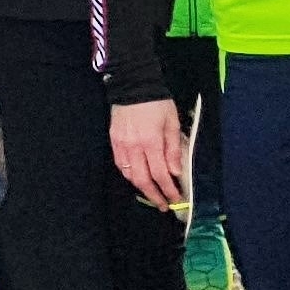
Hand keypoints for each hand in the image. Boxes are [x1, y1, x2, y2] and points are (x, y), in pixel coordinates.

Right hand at [109, 97, 187, 211]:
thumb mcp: (172, 122)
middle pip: (143, 180)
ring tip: (152, 194)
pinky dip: (129, 175)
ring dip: (141, 188)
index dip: (169, 189)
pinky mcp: (113, 141)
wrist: (132, 84)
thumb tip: (175, 172)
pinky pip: (121, 165)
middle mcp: (134, 147)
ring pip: (130, 175)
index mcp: (151, 141)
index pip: (161, 174)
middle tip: (164, 205)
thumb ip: (173, 148)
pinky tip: (137, 178)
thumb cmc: (157, 102)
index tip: (176, 199)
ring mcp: (121, 145)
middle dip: (154, 195)